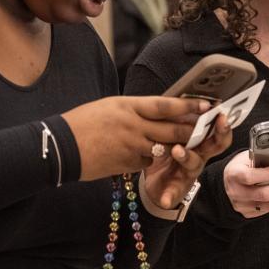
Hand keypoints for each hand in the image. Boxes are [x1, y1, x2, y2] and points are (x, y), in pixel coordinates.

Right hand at [62, 96, 209, 181]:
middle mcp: (134, 126)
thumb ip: (134, 109)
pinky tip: (150, 154)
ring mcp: (132, 146)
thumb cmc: (83, 122)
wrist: (62, 148)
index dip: (187, 106)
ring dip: (177, 146)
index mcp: (128, 106)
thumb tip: (154, 110)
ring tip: (190, 142)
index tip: (206, 104)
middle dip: (192, 129)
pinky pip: (149, 161)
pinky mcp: (128, 164)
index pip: (165, 105)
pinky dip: (153, 158)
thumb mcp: (110, 106)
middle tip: (207, 127)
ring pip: (165, 147)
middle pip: (172, 128)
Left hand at [144, 114, 232, 208]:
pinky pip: (175, 192)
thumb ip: (183, 119)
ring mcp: (189, 172)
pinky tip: (164, 199)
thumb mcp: (175, 133)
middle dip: (219, 133)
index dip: (222, 120)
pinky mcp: (177, 188)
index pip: (217, 129)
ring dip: (187, 156)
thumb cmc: (167, 152)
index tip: (223, 109)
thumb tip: (189, 96)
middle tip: (219, 122)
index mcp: (200, 141)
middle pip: (215, 144)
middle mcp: (200, 156)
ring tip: (178, 150)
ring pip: (194, 163)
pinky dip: (170, 195)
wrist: (155, 182)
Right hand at [223, 151, 268, 217]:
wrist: (227, 182)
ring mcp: (242, 205)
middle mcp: (237, 192)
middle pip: (263, 195)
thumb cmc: (239, 168)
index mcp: (234, 175)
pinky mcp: (248, 213)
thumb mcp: (245, 158)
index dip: (266, 174)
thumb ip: (260, 159)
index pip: (249, 177)